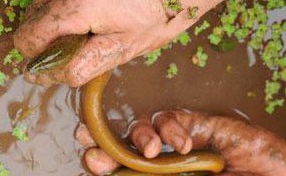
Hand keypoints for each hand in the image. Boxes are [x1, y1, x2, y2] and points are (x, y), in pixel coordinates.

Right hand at [13, 0, 248, 86]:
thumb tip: (46, 76)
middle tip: (87, 45)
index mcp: (78, 3)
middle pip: (31, 19)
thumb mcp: (127, 46)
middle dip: (50, 39)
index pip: (28, 38)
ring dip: (58, 18)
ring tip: (97, 23)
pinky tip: (99, 3)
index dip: (39, 59)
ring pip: (42, 0)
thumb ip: (82, 63)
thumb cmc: (167, 8)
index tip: (62, 64)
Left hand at [75, 110, 285, 175]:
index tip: (89, 159)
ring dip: (138, 134)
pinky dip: (172, 127)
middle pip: (120, 145)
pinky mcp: (197, 123)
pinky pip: (171, 116)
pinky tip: (185, 142)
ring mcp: (178, 141)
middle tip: (88, 140)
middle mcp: (161, 162)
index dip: (100, 161)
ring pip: (142, 125)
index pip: (118, 171)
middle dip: (102, 139)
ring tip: (149, 150)